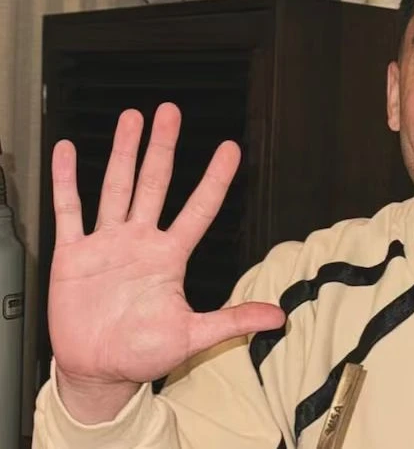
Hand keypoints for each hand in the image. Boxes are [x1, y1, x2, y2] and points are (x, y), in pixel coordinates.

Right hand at [48, 103, 283, 421]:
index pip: (199, 208)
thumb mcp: (193, 336)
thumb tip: (278, 317)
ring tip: (131, 119)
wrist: (98, 371)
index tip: (230, 149)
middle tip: (170, 112)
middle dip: (162, 148)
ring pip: (116, 187)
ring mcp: (107, 244)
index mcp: (169, 257)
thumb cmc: (143, 354)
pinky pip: (69, 211)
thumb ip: (233, 321)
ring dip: (123, 153)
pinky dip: (66, 182)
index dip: (215, 179)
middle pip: (155, 184)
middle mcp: (140, 242)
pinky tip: (66, 153)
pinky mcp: (74, 255)